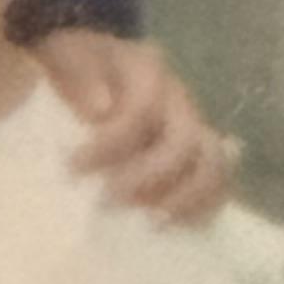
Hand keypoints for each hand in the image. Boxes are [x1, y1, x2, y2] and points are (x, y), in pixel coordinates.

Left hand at [36, 29, 242, 227]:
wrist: (89, 67)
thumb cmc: (74, 65)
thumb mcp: (66, 56)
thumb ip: (80, 76)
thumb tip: (101, 109)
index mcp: (148, 69)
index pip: (142, 109)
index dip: (111, 143)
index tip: (72, 168)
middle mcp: (178, 99)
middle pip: (183, 143)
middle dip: (147, 177)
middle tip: (106, 201)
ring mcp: (193, 127)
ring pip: (212, 165)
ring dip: (183, 198)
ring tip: (150, 223)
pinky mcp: (195, 155)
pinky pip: (217, 183)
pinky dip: (202, 207)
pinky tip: (172, 226)